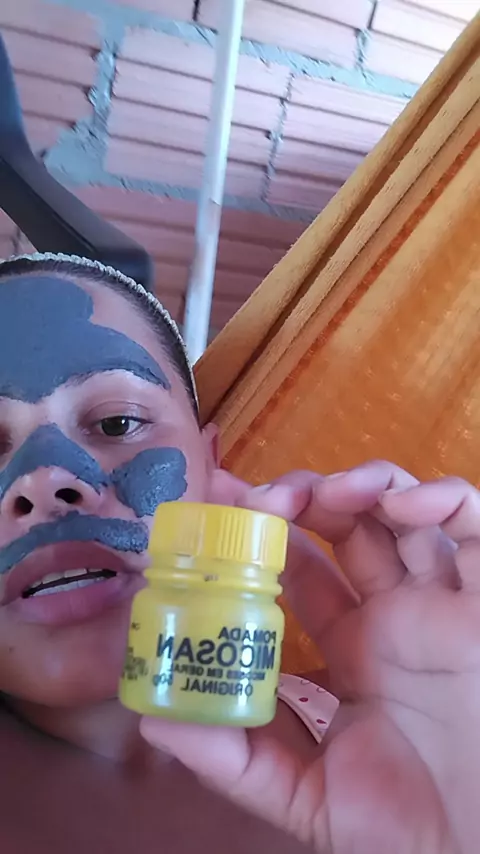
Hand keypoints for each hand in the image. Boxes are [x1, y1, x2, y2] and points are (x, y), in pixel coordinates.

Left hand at [141, 463, 479, 853]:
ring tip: (327, 492)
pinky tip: (401, 507)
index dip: (261, 536)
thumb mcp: (305, 796)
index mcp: (352, 646)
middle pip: (344, 527)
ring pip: (400, 511)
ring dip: (359, 484)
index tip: (216, 508)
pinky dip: (442, 498)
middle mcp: (392, 613)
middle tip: (261, 496)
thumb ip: (234, 761)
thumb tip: (155, 719)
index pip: (300, 570)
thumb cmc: (404, 826)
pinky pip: (474, 523)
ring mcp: (439, 600)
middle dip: (300, 498)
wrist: (476, 847)